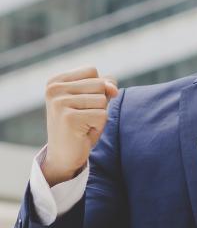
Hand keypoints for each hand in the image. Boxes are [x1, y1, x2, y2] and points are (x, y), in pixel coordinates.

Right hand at [42, 67, 118, 185]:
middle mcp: (54, 89)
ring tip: (83, 125)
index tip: (81, 104)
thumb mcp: (92, 100)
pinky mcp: (69, 118)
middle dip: (99, 104)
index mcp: (55, 81)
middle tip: (83, 117)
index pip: (92, 71)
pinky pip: (102, 115)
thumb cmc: (80, 125)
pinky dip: (98, 126)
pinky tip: (83, 133)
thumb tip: (112, 88)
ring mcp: (59, 103)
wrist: (64, 156)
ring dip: (99, 116)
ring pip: (102, 100)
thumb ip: (104, 86)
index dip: (96, 89)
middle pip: (99, 84)